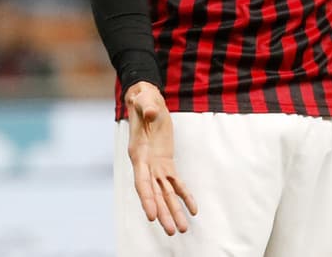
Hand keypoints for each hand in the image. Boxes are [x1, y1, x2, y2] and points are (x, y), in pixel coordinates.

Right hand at [124, 81, 197, 233]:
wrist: (146, 101)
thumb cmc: (143, 101)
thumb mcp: (144, 100)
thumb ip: (146, 107)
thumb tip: (151, 113)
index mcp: (138, 154)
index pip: (141, 182)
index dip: (147, 199)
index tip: (151, 216)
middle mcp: (145, 165)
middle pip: (154, 194)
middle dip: (163, 213)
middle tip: (172, 231)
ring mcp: (155, 166)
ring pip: (165, 193)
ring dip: (173, 211)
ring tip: (182, 229)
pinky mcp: (166, 164)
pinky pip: (175, 183)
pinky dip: (184, 195)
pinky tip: (193, 209)